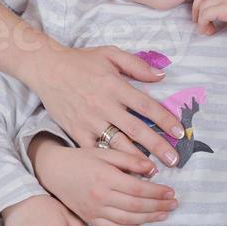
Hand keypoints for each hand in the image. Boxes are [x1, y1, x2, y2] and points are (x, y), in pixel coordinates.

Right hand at [29, 136, 177, 225]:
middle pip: (136, 205)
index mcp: (106, 177)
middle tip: (174, 204)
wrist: (54, 171)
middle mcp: (101, 196)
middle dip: (158, 206)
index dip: (157, 192)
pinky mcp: (90, 219)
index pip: (138, 188)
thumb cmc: (81, 158)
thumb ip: (129, 159)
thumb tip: (152, 169)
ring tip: (164, 214)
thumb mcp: (104, 152)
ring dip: (149, 219)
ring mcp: (95, 211)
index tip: (171, 192)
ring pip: (128, 219)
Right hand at [30, 47, 184, 166]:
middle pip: (136, 129)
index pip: (146, 105)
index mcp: (115, 85)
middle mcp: (104, 105)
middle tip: (175, 160)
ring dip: (137, 159)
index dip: (164, 119)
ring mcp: (90, 120)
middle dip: (158, 146)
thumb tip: (161, 76)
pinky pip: (96, 150)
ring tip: (154, 171)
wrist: (47, 69)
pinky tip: (122, 172)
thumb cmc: (80, 60)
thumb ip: (136, 64)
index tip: (179, 132)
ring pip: (118, 144)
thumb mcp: (110, 53)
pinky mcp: (77, 131)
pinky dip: (109, 162)